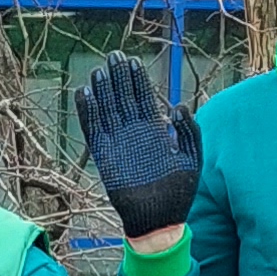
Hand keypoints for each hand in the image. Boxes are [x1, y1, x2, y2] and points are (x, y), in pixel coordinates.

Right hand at [69, 57, 199, 242]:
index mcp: (154, 132)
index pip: (143, 99)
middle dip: (119, 78)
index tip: (133, 61)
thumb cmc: (179, 192)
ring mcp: (118, 144)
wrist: (160, 219)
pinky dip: (87, 113)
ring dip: (102, 90)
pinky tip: (84, 94)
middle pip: (123, 99)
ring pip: (107, 110)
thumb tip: (178, 106)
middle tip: (114, 56)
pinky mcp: (104, 156)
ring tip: (99, 70)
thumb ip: (189, 132)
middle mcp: (133, 134)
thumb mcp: (192, 158)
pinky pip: (93, 130)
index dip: (137, 81)